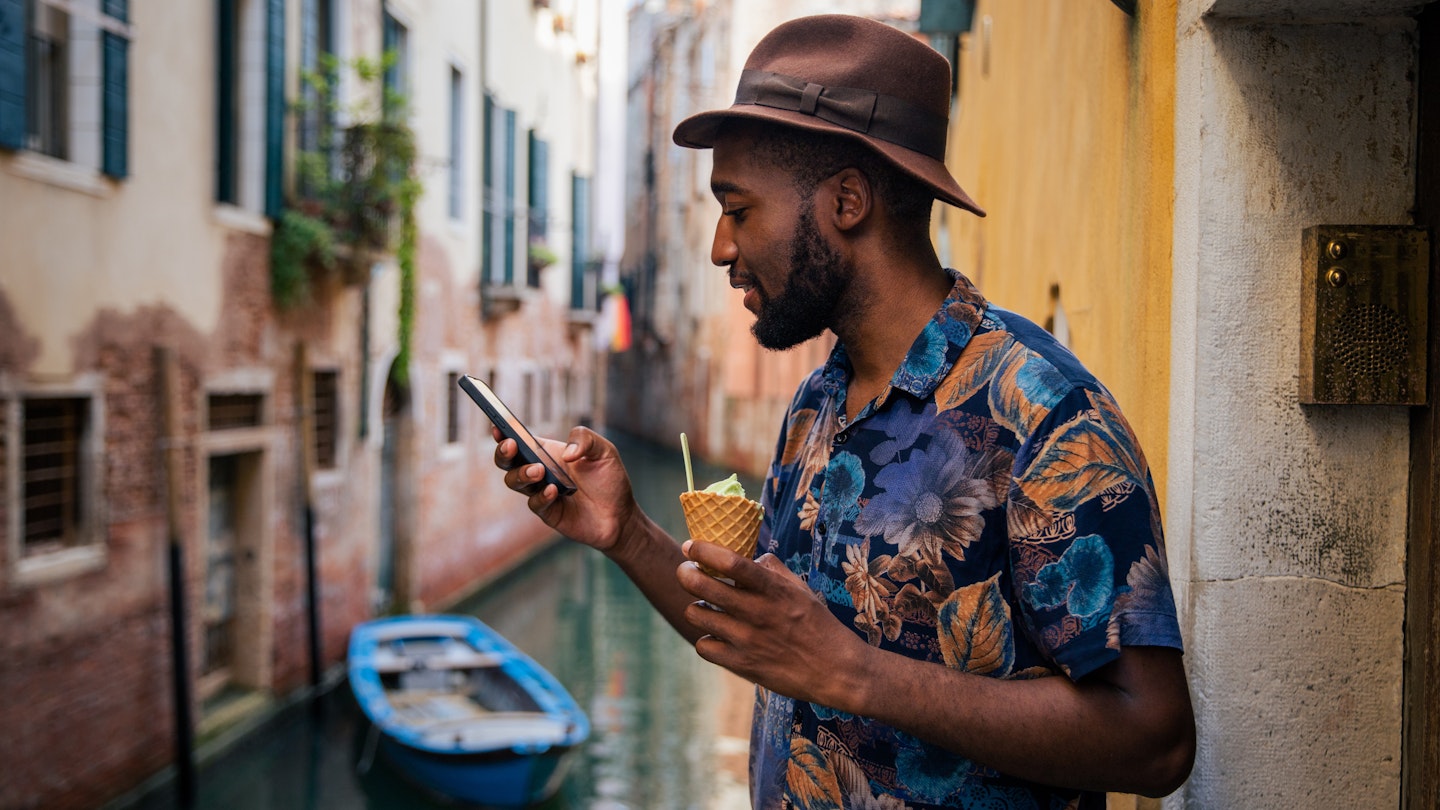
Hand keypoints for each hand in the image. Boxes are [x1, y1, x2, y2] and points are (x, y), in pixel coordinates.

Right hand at [493, 426, 638, 552]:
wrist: (621, 514)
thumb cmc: (610, 479)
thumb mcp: (604, 450)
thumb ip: (585, 439)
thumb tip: (566, 453)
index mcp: (547, 452)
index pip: (519, 440)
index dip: (504, 432)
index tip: (497, 425)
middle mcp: (539, 471)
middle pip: (507, 461)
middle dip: (503, 452)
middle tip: (511, 446)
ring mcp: (541, 492)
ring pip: (515, 482)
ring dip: (522, 474)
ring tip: (538, 470)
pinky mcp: (548, 512)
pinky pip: (535, 504)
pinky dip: (541, 496)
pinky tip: (554, 491)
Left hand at [677, 542, 869, 706]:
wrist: (835, 670)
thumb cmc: (819, 625)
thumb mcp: (801, 590)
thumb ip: (773, 570)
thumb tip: (749, 557)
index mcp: (773, 589)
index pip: (730, 562)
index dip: (703, 549)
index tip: (690, 545)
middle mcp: (756, 612)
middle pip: (701, 585)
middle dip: (685, 573)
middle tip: (686, 571)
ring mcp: (746, 640)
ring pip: (695, 614)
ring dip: (696, 606)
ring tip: (705, 606)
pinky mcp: (741, 664)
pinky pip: (703, 646)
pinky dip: (706, 638)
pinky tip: (717, 635)